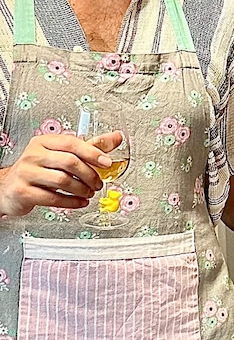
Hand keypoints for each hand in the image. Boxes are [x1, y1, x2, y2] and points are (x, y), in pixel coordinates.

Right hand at [0, 131, 119, 217]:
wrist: (8, 188)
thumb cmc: (38, 171)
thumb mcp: (61, 155)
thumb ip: (89, 147)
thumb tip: (116, 137)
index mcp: (43, 142)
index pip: (71, 143)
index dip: (92, 153)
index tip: (107, 163)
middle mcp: (33, 155)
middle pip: (69, 162)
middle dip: (89, 175)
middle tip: (98, 184)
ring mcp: (27, 173)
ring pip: (62, 180)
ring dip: (82, 190)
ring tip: (89, 193)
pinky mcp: (24, 191)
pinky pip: (53, 198)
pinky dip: (72, 202)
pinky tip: (80, 202)